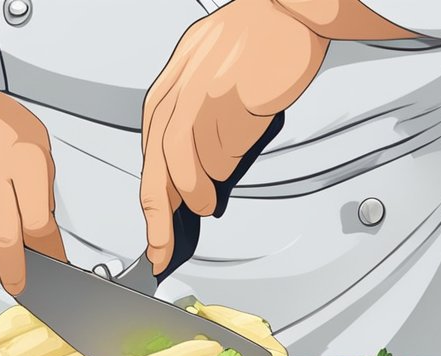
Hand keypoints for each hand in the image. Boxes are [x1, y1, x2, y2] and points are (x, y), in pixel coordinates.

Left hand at [140, 0, 324, 271]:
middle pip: (157, 165)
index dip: (151, 197)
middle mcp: (178, 91)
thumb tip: (197, 172)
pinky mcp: (228, 99)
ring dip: (195, 192)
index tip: (154, 230)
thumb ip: (198, 121)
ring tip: (205, 206)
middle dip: (158, 215)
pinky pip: (221, 149)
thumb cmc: (259, 40)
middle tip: (161, 247)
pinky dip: (223, 169)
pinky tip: (227, 174)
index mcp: (170, 87)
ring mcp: (200, 95)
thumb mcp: (211, 77)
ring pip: (184, 162)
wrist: (289, 9)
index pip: (151, 153)